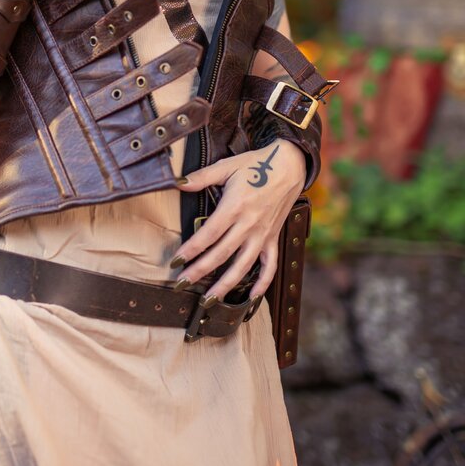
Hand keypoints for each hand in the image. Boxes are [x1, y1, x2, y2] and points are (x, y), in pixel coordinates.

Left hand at [170, 140, 306, 303]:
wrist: (288, 166)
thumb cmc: (255, 165)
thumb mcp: (226, 166)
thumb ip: (201, 177)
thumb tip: (177, 182)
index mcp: (234, 207)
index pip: (208, 234)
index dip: (191, 249)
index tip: (176, 261)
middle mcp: (249, 225)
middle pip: (221, 254)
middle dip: (200, 271)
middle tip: (182, 283)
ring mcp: (262, 234)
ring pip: (243, 266)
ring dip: (226, 285)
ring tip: (209, 300)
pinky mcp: (273, 239)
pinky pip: (270, 266)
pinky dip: (263, 284)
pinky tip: (251, 299)